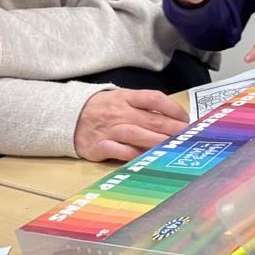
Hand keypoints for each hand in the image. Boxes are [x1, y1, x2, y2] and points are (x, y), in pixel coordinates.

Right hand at [73, 89, 187, 162]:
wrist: (67, 117)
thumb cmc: (102, 109)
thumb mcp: (120, 99)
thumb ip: (142, 107)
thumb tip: (171, 118)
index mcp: (125, 97)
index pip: (153, 99)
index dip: (172, 108)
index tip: (185, 118)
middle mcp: (118, 112)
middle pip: (151, 120)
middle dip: (172, 128)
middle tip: (188, 136)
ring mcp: (108, 130)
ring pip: (137, 135)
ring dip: (157, 141)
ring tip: (173, 147)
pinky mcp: (98, 146)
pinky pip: (119, 151)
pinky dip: (134, 154)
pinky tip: (147, 157)